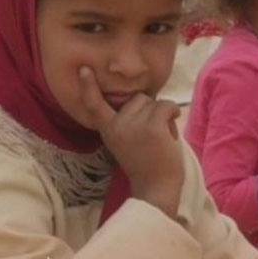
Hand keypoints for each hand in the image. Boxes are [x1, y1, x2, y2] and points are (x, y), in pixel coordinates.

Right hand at [78, 66, 183, 217]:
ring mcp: (134, 125)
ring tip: (159, 139)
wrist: (155, 189)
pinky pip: (166, 106)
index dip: (89, 86)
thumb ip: (128, 121)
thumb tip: (142, 98)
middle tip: (150, 137)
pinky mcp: (152, 127)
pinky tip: (170, 133)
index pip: (94, 104)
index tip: (84, 69)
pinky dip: (173, 115)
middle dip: (148, 111)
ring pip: (153, 102)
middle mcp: (117, 125)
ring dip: (162, 116)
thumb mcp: (127, 140)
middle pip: (137, 98)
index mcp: (108, 129)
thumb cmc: (146, 164)